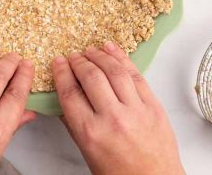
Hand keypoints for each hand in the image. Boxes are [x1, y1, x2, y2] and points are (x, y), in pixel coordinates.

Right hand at [52, 42, 183, 174]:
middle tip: (73, 56)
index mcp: (91, 133)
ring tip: (90, 51)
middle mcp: (112, 118)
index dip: (62, 72)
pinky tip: (112, 49)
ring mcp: (135, 110)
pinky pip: (136, 75)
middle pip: (90, 77)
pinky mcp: (153, 105)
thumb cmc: (120, 173)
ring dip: (99, 56)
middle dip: (78, 62)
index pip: (70, 92)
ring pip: (114, 71)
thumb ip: (74, 124)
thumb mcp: (87, 152)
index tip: (58, 63)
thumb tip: (63, 99)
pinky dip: (123, 58)